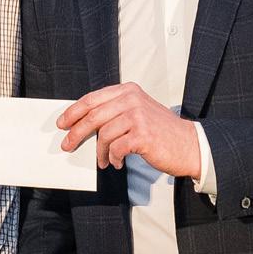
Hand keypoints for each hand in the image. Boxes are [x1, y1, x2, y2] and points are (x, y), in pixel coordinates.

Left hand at [59, 82, 200, 175]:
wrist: (190, 145)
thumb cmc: (160, 131)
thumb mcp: (137, 111)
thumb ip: (113, 111)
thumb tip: (81, 123)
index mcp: (128, 91)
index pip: (92, 99)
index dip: (73, 111)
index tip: (62, 123)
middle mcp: (132, 99)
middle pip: (92, 116)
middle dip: (76, 133)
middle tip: (68, 145)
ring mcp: (138, 116)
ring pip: (103, 135)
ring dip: (100, 152)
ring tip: (104, 160)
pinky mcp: (142, 134)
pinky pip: (116, 148)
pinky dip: (113, 158)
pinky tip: (117, 162)